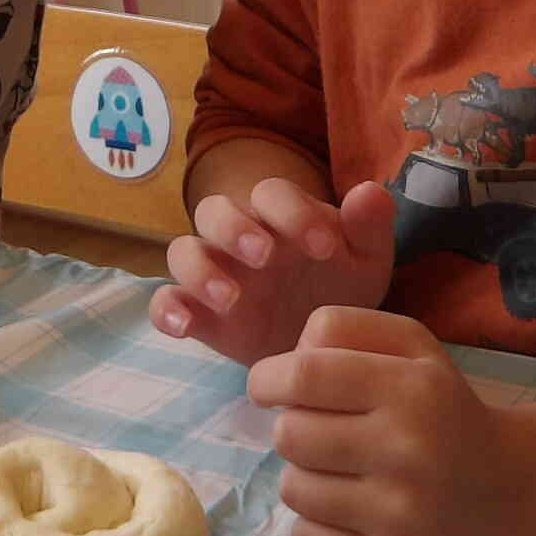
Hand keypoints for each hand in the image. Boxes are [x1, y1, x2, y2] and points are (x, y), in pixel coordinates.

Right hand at [148, 177, 395, 365]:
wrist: (325, 344)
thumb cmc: (342, 287)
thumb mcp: (365, 261)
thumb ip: (368, 226)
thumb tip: (371, 191)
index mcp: (280, 217)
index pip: (272, 192)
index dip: (294, 213)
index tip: (326, 249)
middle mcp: (239, 237)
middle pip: (214, 210)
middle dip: (234, 229)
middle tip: (265, 257)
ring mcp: (215, 274)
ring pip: (182, 251)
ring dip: (200, 270)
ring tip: (232, 299)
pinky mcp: (199, 314)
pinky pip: (165, 301)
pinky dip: (166, 310)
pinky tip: (184, 329)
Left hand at [248, 305, 527, 535]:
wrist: (513, 495)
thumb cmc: (443, 409)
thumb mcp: (411, 346)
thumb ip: (343, 330)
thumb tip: (285, 359)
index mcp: (413, 389)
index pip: (304, 376)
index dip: (268, 379)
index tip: (266, 388)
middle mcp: (411, 453)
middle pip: (290, 435)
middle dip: (294, 428)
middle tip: (324, 435)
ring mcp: (404, 519)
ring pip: (293, 489)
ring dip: (305, 478)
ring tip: (345, 475)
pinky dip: (314, 526)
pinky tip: (350, 514)